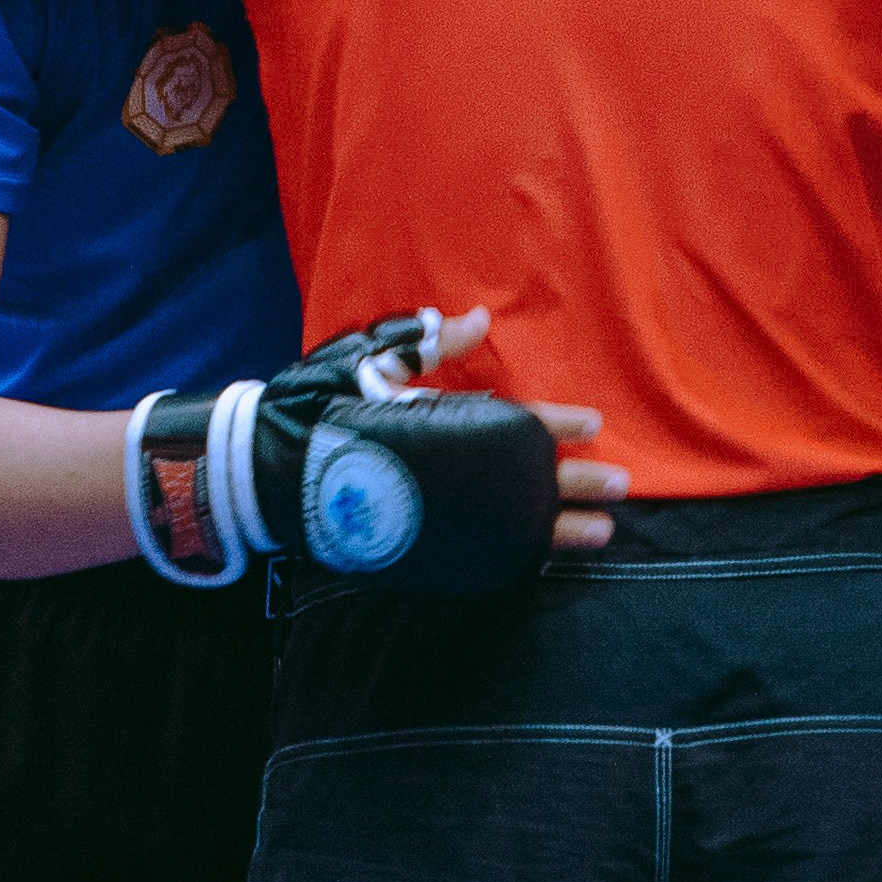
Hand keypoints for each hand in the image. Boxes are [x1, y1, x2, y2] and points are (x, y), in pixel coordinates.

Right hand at [125, 303, 616, 595]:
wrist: (260, 473)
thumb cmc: (312, 408)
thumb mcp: (364, 360)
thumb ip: (423, 343)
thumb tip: (474, 318)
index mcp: (434, 423)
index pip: (511, 423)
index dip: (554, 425)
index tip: (591, 425)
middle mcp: (443, 475)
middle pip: (524, 482)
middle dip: (574, 483)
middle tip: (621, 487)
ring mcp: (431, 519)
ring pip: (510, 530)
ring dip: (559, 532)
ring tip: (601, 535)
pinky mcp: (415, 552)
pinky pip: (477, 560)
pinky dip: (514, 562)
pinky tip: (541, 563)